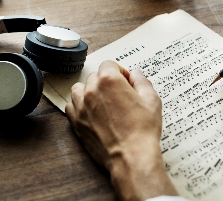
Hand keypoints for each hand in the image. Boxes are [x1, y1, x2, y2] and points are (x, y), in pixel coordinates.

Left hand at [66, 60, 177, 200]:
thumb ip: (142, 81)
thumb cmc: (143, 129)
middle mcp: (91, 91)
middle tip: (120, 93)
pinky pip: (71, 106)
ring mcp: (81, 107)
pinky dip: (79, 106)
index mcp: (109, 80)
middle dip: (107, 81)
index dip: (120, 71)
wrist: (131, 157)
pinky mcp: (76, 123)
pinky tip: (92, 112)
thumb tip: (136, 73)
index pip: (109, 64)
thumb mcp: (151, 99)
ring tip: (103, 100)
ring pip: (79, 89)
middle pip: (95, 75)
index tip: (127, 81)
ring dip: (90, 90)